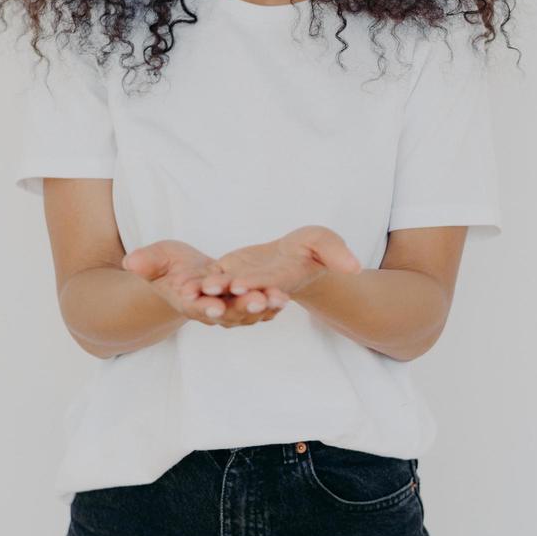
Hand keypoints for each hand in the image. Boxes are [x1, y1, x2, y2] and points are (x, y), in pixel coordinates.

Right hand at [121, 239, 281, 327]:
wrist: (184, 276)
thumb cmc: (169, 266)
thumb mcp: (157, 259)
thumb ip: (146, 262)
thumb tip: (130, 261)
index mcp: (189, 302)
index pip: (197, 306)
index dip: (206, 306)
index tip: (215, 305)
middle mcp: (211, 311)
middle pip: (229, 313)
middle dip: (244, 307)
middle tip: (259, 300)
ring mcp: (229, 310)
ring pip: (248, 312)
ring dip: (264, 308)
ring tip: (280, 298)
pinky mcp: (243, 305)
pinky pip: (259, 307)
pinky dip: (272, 304)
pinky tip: (285, 297)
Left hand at [202, 225, 362, 304]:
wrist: (296, 256)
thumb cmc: (314, 248)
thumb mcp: (326, 242)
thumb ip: (337, 253)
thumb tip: (355, 267)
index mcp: (285, 279)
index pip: (272, 284)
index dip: (258, 285)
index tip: (243, 284)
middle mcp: (261, 287)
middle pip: (243, 293)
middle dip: (225, 293)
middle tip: (207, 290)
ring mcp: (245, 283)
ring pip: (224, 292)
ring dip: (207, 292)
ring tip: (188, 288)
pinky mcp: (230, 276)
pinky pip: (213, 282)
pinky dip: (199, 283)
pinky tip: (181, 281)